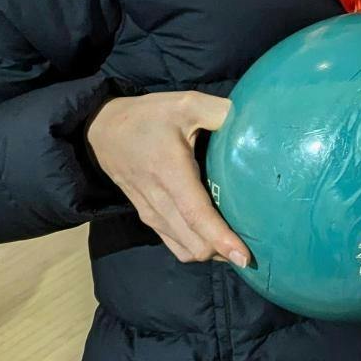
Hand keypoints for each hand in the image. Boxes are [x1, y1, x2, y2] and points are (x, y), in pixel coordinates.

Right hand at [85, 91, 248, 266]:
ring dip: (212, 253)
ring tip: (242, 247)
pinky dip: (197, 248)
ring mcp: (151, 213)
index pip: (197, 215)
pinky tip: (218, 241)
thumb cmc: (149, 116)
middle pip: (194, 243)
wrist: (103, 130)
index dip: (221, 239)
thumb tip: (256, 123)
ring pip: (185, 249)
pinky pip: (175, 244)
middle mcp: (159, 200)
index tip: (244, 257)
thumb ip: (220, 112)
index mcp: (170, 172)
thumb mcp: (186, 103)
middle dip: (224, 252)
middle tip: (257, 248)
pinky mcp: (148, 217)